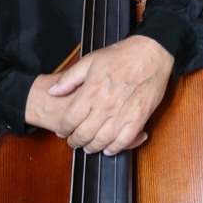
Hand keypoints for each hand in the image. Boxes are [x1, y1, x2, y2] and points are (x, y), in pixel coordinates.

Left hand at [24, 36, 173, 155]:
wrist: (150, 53)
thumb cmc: (120, 55)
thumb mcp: (90, 60)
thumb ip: (69, 78)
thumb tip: (52, 91)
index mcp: (91, 90)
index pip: (70, 119)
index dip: (63, 129)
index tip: (62, 130)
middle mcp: (105, 105)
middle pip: (84, 134)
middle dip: (75, 141)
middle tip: (73, 142)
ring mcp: (123, 113)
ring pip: (103, 141)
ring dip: (93, 147)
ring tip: (88, 147)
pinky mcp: (139, 118)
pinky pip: (124, 141)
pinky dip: (115, 148)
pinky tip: (109, 148)